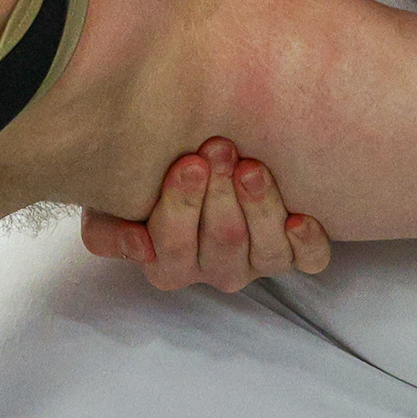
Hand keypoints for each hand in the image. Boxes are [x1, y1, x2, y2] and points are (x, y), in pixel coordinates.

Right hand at [78, 137, 331, 291]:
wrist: (190, 164)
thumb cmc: (146, 184)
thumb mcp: (109, 206)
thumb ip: (106, 231)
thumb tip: (139, 245)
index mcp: (168, 264)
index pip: (174, 248)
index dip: (182, 206)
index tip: (188, 163)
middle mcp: (215, 269)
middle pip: (222, 242)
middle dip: (220, 194)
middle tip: (218, 149)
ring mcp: (256, 262)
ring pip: (265, 251)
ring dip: (259, 207)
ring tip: (251, 167)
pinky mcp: (295, 252)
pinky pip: (309, 260)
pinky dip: (307, 242)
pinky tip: (300, 218)